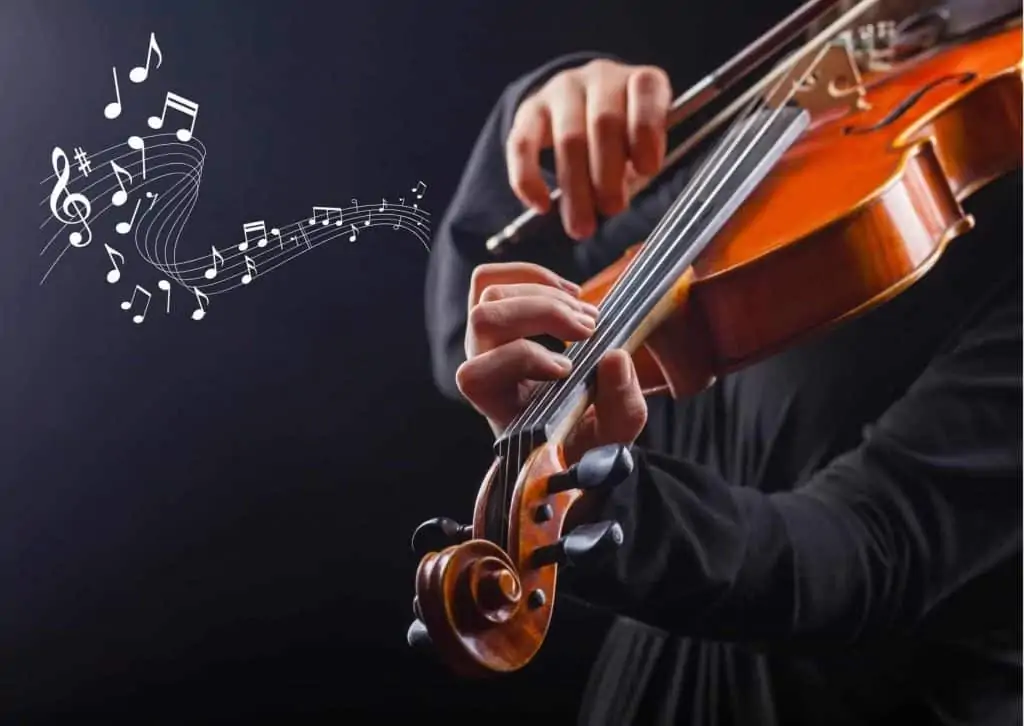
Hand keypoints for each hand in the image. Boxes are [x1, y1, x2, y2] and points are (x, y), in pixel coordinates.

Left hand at [456, 261, 646, 462]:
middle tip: (590, 329)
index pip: (478, 374)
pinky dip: (533, 275)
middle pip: (485, 318)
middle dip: (543, 313)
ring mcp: (484, 340)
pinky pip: (491, 278)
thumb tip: (615, 356)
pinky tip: (570, 293)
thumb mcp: (614, 434)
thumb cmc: (585, 436)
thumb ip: (621, 404)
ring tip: (588, 314)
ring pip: (491, 293)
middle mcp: (482, 368)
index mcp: (497, 406)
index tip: (569, 368)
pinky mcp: (495, 316)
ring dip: (546, 293)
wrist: (573, 431)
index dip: (524, 358)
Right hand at [506, 59, 671, 239]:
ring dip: (575, 187)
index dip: (647, 129)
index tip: (648, 169)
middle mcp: (601, 77)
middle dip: (609, 172)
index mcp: (639, 81)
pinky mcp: (530, 110)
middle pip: (604, 122)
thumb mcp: (642, 143)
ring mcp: (562, 90)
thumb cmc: (623, 137)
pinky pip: (523, 143)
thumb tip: (617, 203)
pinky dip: (529, 178)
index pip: (645, 91)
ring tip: (582, 226)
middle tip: (613, 209)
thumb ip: (640, 165)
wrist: (579, 106)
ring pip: (568, 138)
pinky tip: (541, 205)